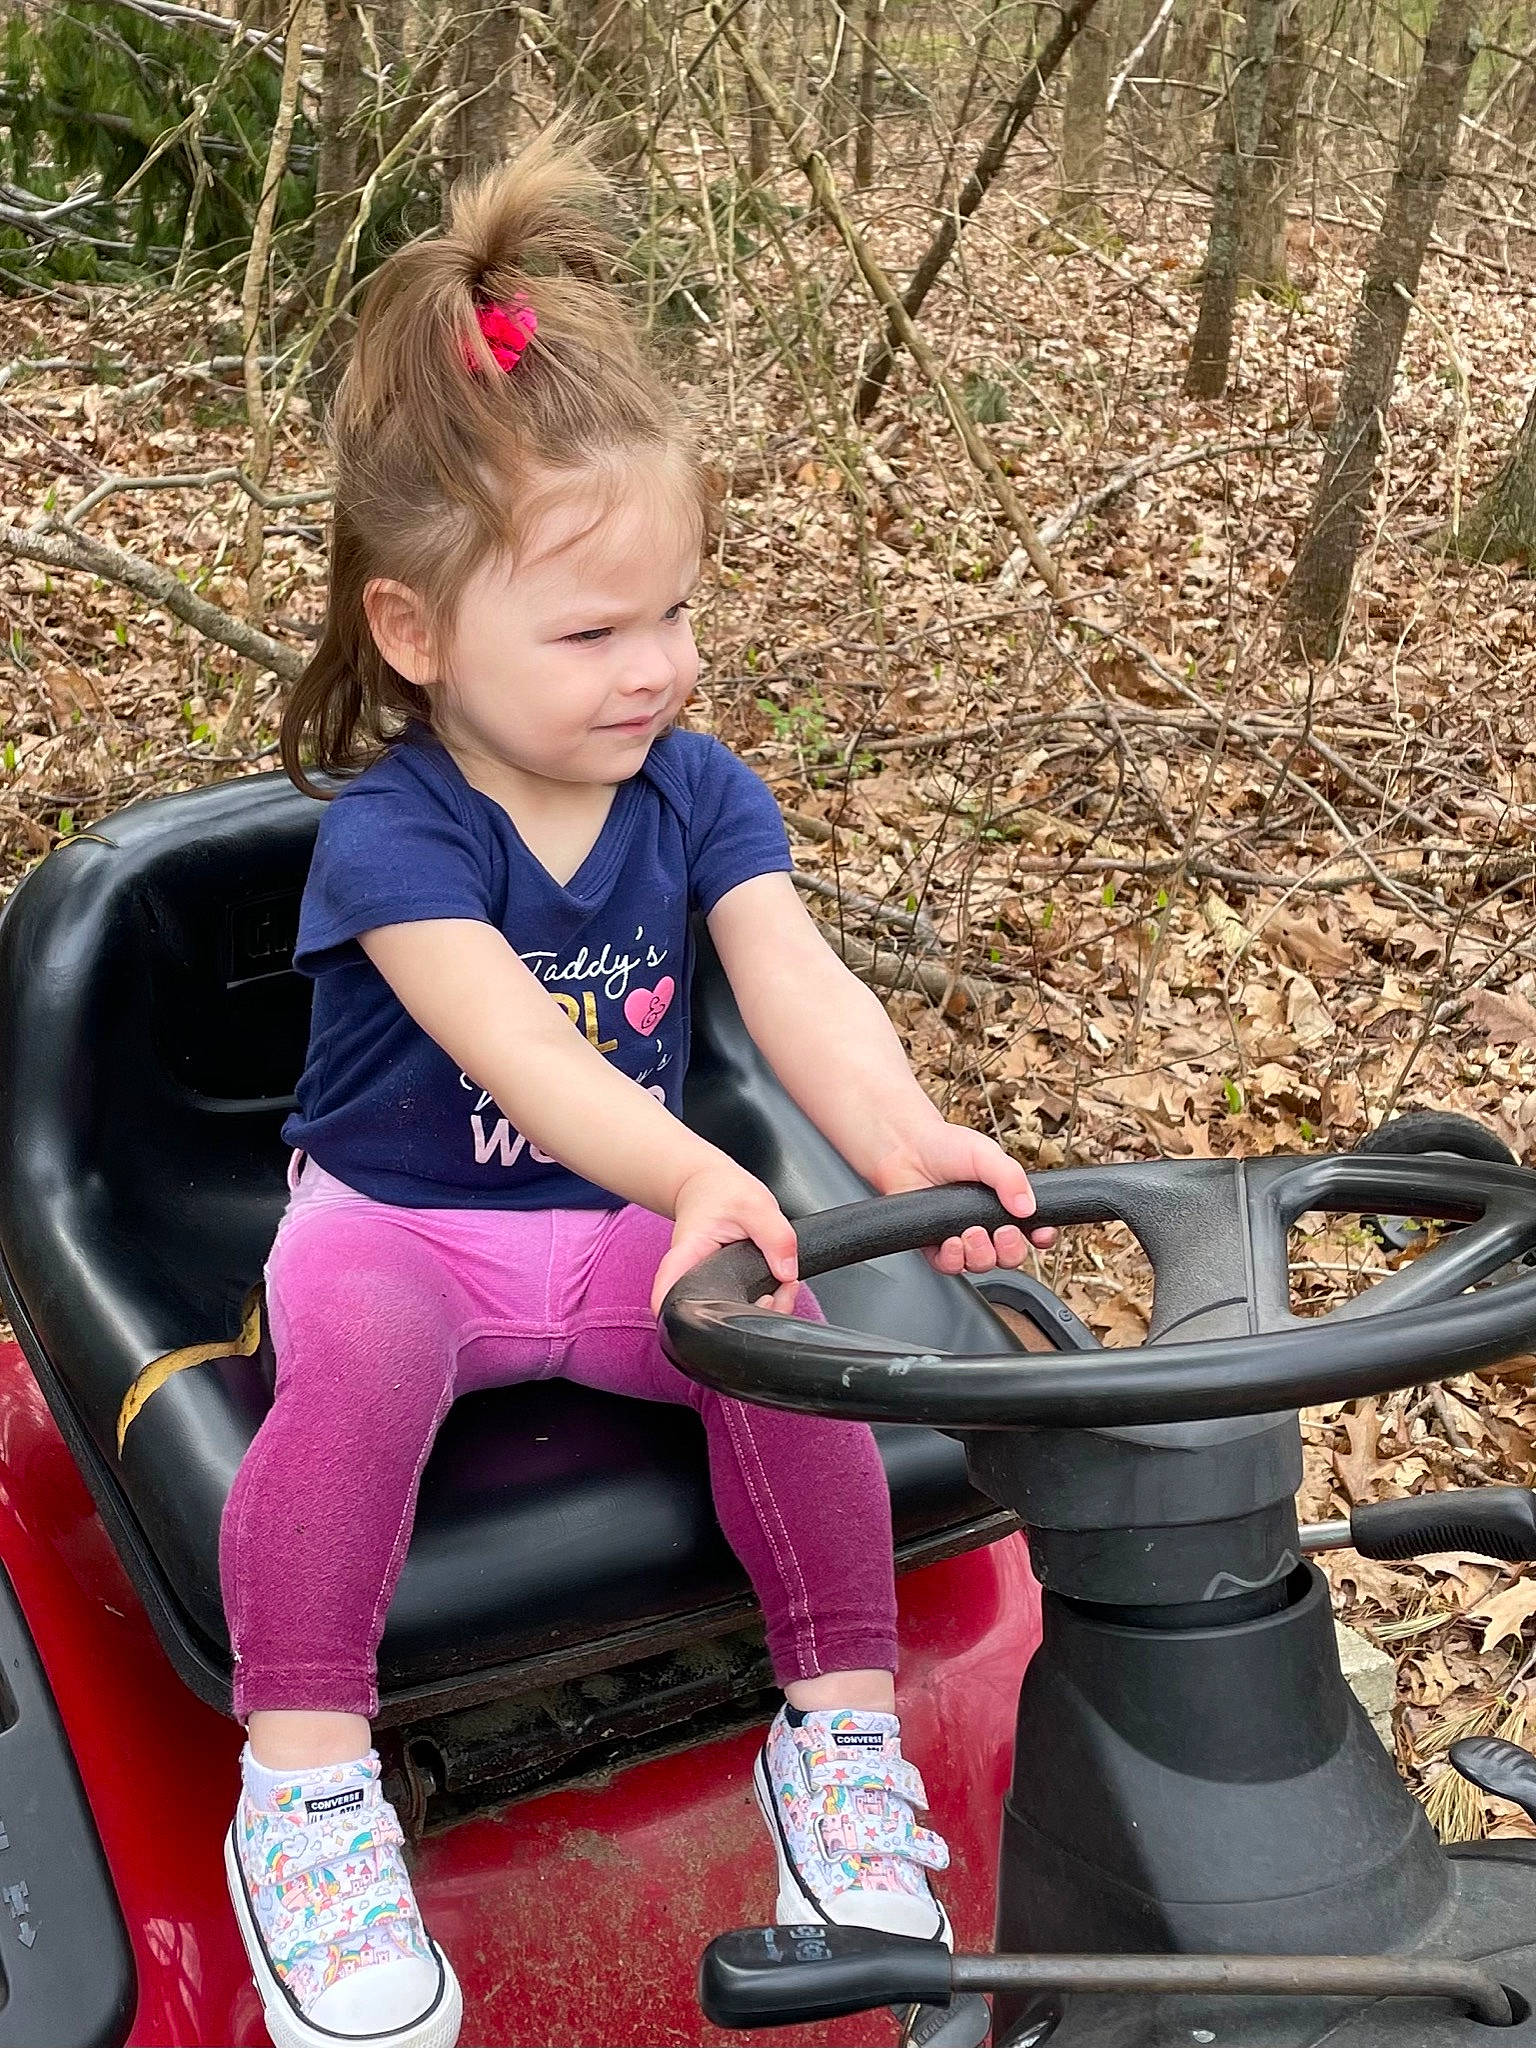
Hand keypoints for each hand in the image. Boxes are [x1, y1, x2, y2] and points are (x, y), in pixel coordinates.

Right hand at [651, 1159, 800, 1315]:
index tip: (692, 1327)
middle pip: (708, 1314)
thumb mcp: (755, 1205)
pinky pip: (742, 1304)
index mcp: (687, 1254)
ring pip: (730, 1314)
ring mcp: (705, 1284)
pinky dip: (766, 1302)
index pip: (670, 1288)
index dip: (676, 1312)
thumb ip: (775, 1237)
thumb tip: (786, 1273)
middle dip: (749, 1317)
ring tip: (785, 1286)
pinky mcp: (721, 1287)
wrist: (710, 1185)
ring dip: (764, 1309)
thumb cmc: (721, 1191)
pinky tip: (781, 1286)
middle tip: (778, 1295)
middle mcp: (690, 1276)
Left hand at [868, 1123, 1055, 1275]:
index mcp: (1005, 1203)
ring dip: (981, 1254)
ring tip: (972, 1232)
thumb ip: (1010, 1177)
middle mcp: (986, 1224)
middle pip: (1010, 1256)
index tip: (1040, 1234)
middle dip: (1010, 1250)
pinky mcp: (935, 1246)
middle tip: (1002, 1232)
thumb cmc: (946, 1147)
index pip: (1033, 1231)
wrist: (905, 1147)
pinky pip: (950, 1266)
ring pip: (982, 1264)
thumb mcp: (986, 1155)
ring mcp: (961, 1237)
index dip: (1040, 1237)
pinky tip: (952, 1242)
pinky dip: (954, 1260)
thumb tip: (1028, 1207)